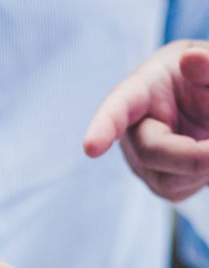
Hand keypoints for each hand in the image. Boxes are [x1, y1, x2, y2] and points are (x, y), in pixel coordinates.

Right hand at [84, 40, 208, 201]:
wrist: (203, 105)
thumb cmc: (202, 79)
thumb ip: (208, 63)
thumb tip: (192, 60)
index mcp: (138, 92)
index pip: (116, 110)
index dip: (102, 128)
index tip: (91, 148)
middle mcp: (132, 133)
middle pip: (152, 152)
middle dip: (193, 156)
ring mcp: (143, 164)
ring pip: (172, 179)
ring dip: (205, 163)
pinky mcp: (162, 186)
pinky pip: (184, 187)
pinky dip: (205, 173)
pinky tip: (208, 151)